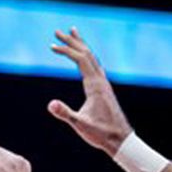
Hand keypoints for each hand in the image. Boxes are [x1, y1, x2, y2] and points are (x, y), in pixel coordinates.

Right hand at [46, 27, 131, 155]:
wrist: (121, 140)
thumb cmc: (101, 134)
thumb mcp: (80, 125)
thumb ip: (66, 114)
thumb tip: (50, 104)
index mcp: (95, 85)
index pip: (80, 59)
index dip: (66, 50)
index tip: (51, 45)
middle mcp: (101, 81)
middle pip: (86, 54)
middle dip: (72, 41)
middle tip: (57, 31)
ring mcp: (104, 84)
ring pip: (92, 58)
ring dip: (81, 46)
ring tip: (73, 34)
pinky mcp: (105, 90)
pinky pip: (95, 66)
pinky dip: (87, 57)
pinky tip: (85, 59)